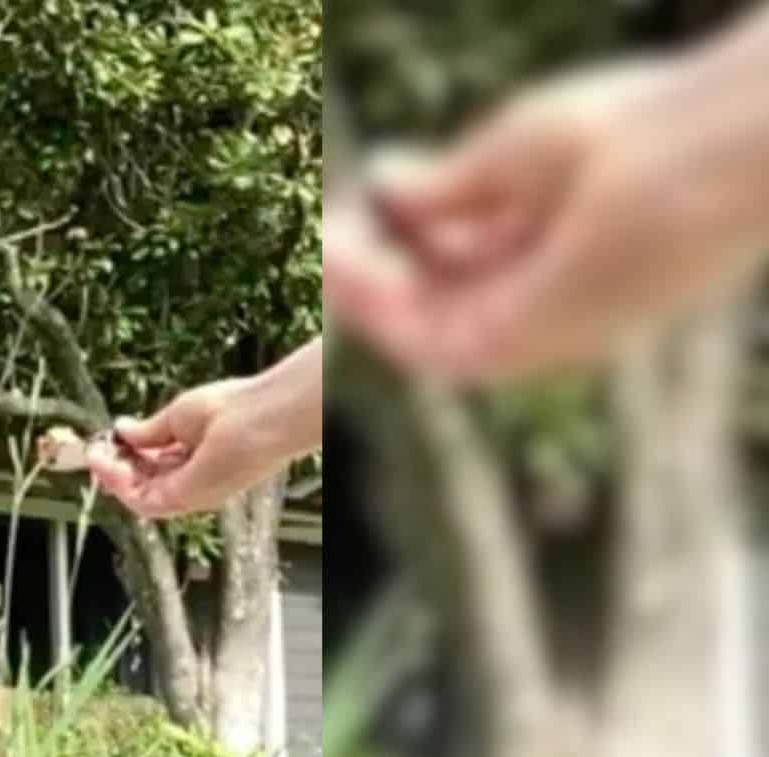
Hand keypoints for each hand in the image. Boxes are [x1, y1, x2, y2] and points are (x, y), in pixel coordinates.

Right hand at [88, 336, 320, 517]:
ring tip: (96, 455)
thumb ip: (148, 431)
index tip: (106, 442)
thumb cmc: (230, 409)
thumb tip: (121, 430)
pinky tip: (109, 461)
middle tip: (94, 450)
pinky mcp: (183, 499)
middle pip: (140, 484)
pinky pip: (141, 500)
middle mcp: (190, 481)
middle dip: (112, 469)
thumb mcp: (176, 417)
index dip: (125, 457)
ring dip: (111, 477)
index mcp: (193, 460)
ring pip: (137, 495)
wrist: (256, 418)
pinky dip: (120, 484)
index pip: (151, 468)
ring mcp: (187, 493)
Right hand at [325, 54, 768, 384]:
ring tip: (330, 245)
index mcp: (552, 260)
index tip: (365, 195)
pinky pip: (418, 343)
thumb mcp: (513, 154)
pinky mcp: (515, 348)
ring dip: (360, 293)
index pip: (454, 266)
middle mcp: (539, 308)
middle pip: (426, 304)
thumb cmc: (638, 134)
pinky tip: (347, 260)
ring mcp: (528, 333)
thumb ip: (447, 185)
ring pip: (413, 331)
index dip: (398, 236)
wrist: (700, 156)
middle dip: (367, 271)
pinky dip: (374, 309)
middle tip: (331, 231)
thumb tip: (381, 182)